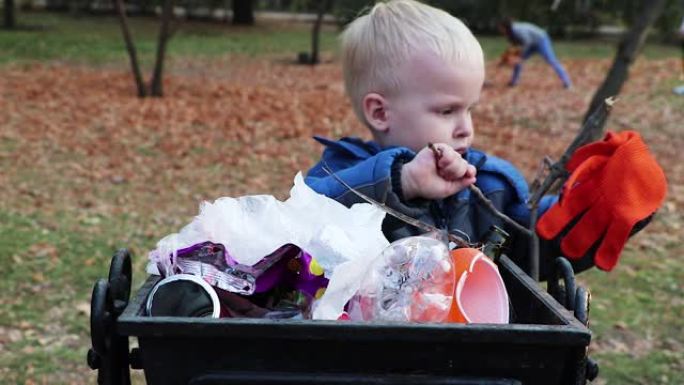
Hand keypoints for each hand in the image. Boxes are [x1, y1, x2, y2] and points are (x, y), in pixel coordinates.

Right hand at [401, 143, 475, 200]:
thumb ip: (461, 184)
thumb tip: (474, 178)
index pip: (469, 168)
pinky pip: (450, 151)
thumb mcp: (448, 189)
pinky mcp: (439, 147)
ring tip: (439, 170)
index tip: (469, 174)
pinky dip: (446, 159)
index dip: (470, 171)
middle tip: (443, 175)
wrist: (415, 182)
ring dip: (450, 168)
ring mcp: (446, 154)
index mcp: (454, 171)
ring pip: (458, 158)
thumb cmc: (429, 187)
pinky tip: (439, 163)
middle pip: (464, 164)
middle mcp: (451, 161)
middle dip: (455, 173)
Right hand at [536, 131, 666, 270]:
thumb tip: (610, 140)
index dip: (561, 203)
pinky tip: (603, 264)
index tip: (546, 215)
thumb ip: (611, 144)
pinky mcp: (628, 219)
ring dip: (581, 239)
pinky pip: (618, 235)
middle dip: (560, 222)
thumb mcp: (622, 143)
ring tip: (568, 253)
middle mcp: (597, 196)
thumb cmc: (631, 154)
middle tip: (544, 235)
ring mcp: (611, 209)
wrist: (647, 169)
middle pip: (575, 209)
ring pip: (593, 224)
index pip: (573, 191)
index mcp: (590, 178)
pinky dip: (611, 250)